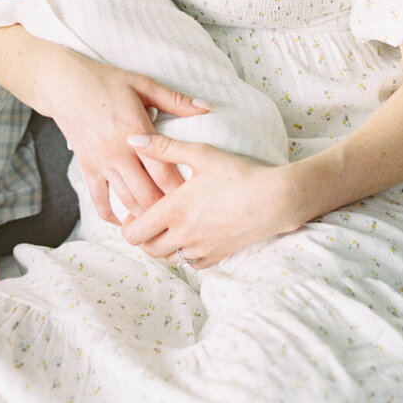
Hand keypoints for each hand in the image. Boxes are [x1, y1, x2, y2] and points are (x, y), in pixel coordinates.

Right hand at [43, 57, 208, 225]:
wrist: (63, 84)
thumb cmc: (104, 81)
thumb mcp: (142, 84)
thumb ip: (175, 100)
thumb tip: (207, 107)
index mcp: (137, 132)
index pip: (164, 171)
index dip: (181, 189)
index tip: (196, 197)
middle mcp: (120, 153)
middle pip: (148, 193)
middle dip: (165, 208)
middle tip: (182, 214)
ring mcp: (102, 163)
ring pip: (126, 200)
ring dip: (143, 214)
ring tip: (159, 220)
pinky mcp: (87, 167)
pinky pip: (98, 199)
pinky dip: (109, 214)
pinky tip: (121, 221)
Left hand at [119, 134, 301, 266]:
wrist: (275, 200)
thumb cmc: (238, 173)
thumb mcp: (200, 153)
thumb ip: (163, 147)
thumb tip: (131, 139)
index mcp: (174, 210)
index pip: (133, 233)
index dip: (127, 224)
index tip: (136, 210)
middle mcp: (184, 235)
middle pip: (147, 249)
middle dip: (142, 236)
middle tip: (150, 218)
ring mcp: (201, 249)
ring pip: (167, 258)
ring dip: (162, 245)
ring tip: (169, 225)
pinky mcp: (217, 256)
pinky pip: (190, 264)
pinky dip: (184, 253)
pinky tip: (190, 235)